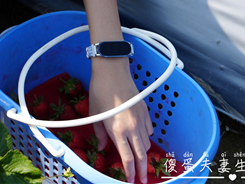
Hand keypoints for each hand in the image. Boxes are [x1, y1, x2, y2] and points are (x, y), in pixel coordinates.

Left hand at [89, 58, 153, 182]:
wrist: (112, 71)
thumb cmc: (99, 91)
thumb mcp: (94, 114)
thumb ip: (100, 133)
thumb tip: (102, 147)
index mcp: (118, 130)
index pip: (127, 158)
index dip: (129, 172)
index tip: (130, 180)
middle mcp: (132, 128)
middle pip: (141, 155)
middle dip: (142, 170)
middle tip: (142, 179)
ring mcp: (141, 120)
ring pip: (146, 143)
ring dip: (143, 153)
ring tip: (140, 160)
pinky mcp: (145, 111)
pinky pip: (149, 130)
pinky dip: (146, 137)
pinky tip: (142, 138)